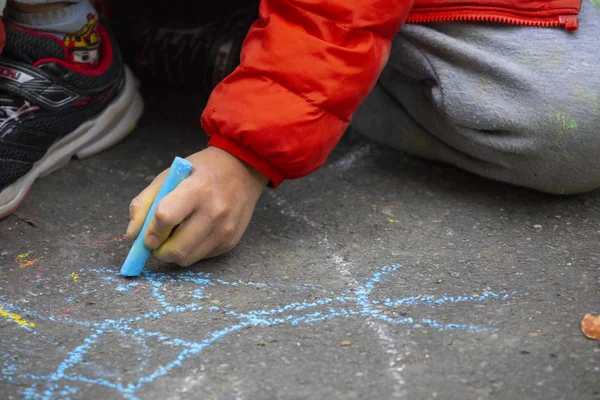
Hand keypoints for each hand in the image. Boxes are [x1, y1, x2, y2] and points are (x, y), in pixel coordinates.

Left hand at [127, 147, 267, 265]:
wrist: (243, 169)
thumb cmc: (201, 170)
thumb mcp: (170, 175)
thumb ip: (145, 202)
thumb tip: (133, 235)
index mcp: (196, 190)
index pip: (165, 218)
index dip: (150, 231)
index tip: (147, 235)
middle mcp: (214, 212)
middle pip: (176, 248)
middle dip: (158, 251)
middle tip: (156, 243)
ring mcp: (225, 229)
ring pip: (187, 259)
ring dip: (174, 253)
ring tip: (174, 237)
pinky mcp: (231, 241)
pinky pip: (202, 257)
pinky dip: (192, 250)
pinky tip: (194, 233)